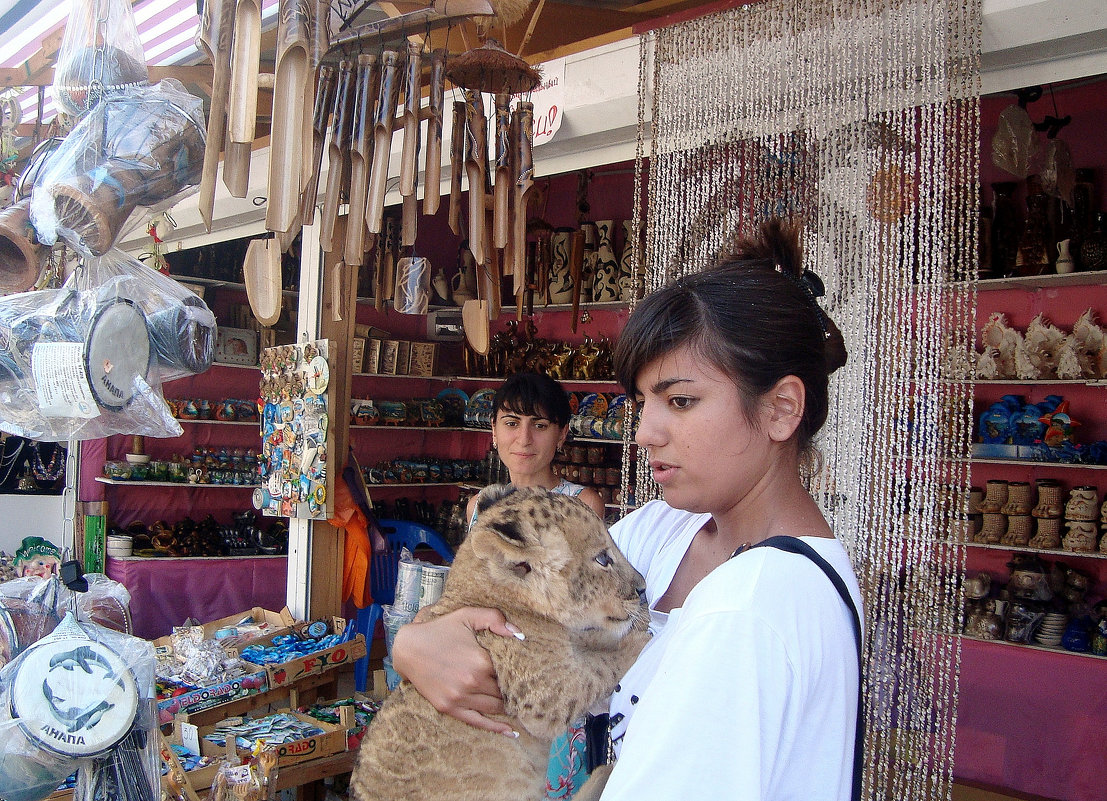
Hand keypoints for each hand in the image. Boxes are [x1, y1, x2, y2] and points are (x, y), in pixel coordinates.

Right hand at [391, 606, 520, 735]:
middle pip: (504, 693)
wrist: (408, 648)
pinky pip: (478, 722)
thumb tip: (519, 635)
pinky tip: (511, 732)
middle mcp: (472, 682)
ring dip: (507, 707)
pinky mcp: (448, 708)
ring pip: (494, 709)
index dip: (518, 673)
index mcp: (481, 661)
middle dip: (514, 691)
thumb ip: (495, 619)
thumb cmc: (440, 630)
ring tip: (518, 705)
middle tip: (524, 690)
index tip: (527, 673)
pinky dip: (496, 729)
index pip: (510, 673)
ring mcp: (459, 698)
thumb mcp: (467, 615)